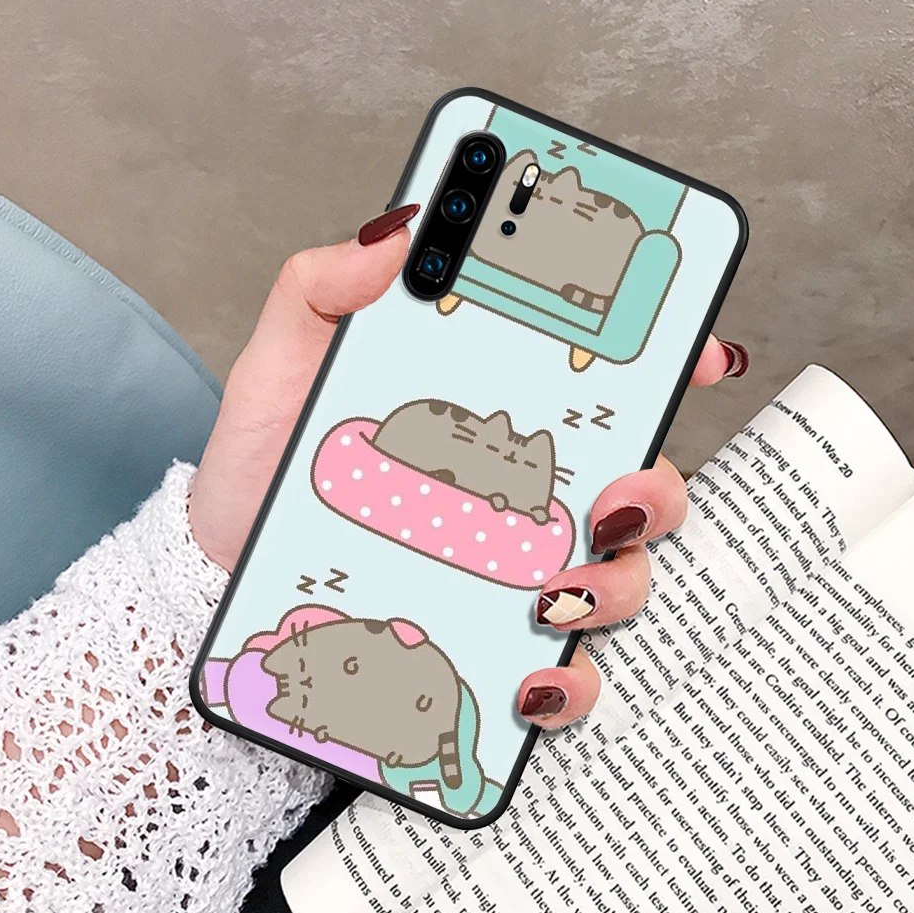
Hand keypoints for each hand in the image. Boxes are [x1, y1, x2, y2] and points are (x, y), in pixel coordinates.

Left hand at [189, 210, 747, 727]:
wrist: (220, 569)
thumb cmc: (263, 464)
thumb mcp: (282, 366)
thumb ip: (323, 290)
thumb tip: (400, 234)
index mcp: (488, 414)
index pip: (597, 383)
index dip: (664, 362)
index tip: (693, 355)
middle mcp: (520, 491)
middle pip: (635, 482)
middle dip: (652, 488)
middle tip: (611, 496)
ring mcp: (511, 569)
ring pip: (618, 575)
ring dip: (613, 584)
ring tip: (554, 594)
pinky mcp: (490, 640)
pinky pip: (563, 668)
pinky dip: (569, 678)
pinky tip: (534, 678)